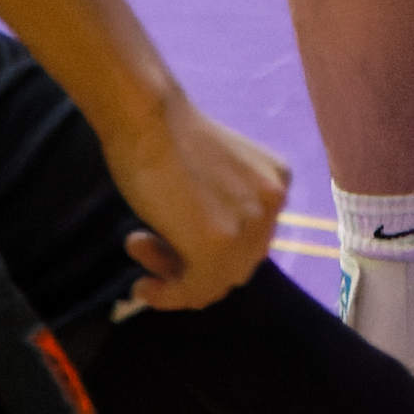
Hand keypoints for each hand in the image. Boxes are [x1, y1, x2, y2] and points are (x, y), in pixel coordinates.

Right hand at [100, 83, 287, 314]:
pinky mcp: (219, 247)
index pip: (250, 237)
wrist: (148, 117)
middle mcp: (274, 203)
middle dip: (190, 262)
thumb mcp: (212, 175)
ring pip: (216, 278)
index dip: (209, 247)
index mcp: (277, 181)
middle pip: (237, 260)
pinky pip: (197, 289)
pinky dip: (168, 296)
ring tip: (135, 247)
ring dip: (173, 276)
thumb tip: (196, 262)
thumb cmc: (166, 135)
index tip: (169, 242)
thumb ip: (220, 209)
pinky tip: (143, 287)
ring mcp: (250, 226)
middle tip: (143, 243)